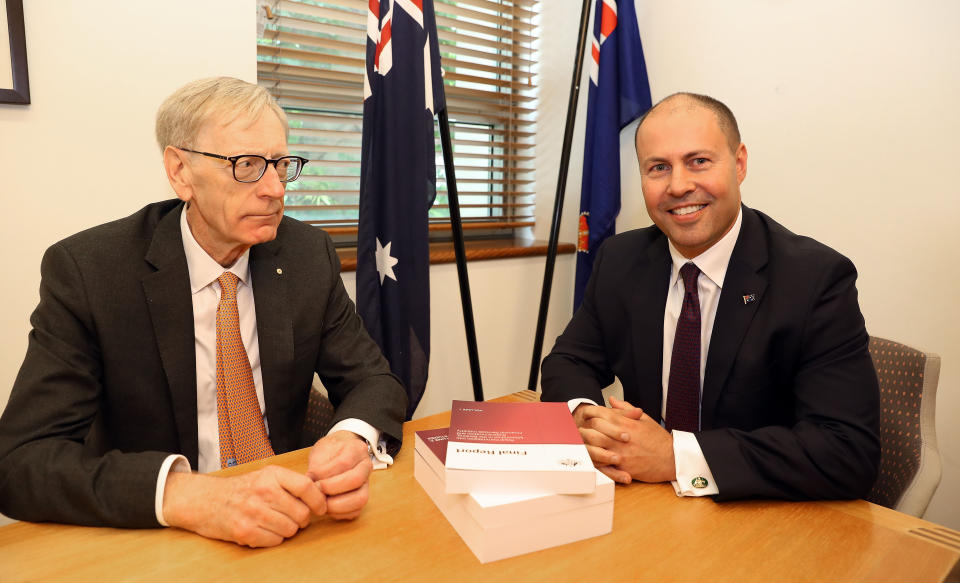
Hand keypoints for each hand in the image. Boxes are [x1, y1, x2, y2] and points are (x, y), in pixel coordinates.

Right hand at [162, 465, 326, 547]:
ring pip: (291, 529)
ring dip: (288, 530)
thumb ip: (291, 482)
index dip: (319, 500)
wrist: (207, 501)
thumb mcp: (266, 475)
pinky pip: (275, 541)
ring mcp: (253, 512)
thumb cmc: (242, 489)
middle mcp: (263, 492)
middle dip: (302, 519)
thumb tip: (321, 492)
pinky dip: (274, 538)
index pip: (307, 487)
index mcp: (272, 475)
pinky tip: (265, 530)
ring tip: (277, 522)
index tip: (321, 508)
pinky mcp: (245, 531)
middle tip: (294, 517)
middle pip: (302, 513)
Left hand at [307, 431, 372, 519]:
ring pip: (360, 499)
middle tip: (317, 490)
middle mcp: (366, 466)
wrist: (338, 454)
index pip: (344, 462)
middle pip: (356, 480)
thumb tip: (311, 482)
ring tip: (321, 502)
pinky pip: (356, 511)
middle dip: (332, 489)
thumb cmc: (329, 452)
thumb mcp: (321, 450)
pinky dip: (339, 513)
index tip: (311, 477)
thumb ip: (317, 465)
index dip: (326, 473)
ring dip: (337, 505)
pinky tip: (327, 507)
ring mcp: (367, 483)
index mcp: (357, 449)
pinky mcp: (362, 498)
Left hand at [576, 397, 676, 483]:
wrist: (673, 459)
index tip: (586, 415)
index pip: (601, 414)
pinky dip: (595, 461)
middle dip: (584, 429)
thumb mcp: (645, 419)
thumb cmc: (659, 440)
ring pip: (595, 447)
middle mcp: (622, 437)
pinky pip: (603, 464)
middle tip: (578, 431)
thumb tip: (612, 400)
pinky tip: (591, 459)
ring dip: (586, 445)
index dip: (590, 413)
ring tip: (581, 445)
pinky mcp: (623, 467)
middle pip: (593, 429)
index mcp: (627, 423)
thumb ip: (626, 408)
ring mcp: (621, 452)